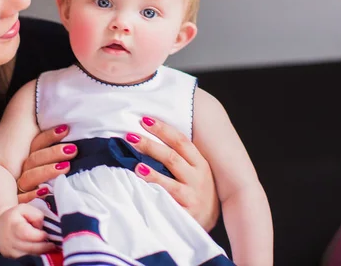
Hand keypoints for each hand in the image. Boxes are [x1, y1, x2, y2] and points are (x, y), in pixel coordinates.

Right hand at [0, 204, 54, 257]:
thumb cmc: (15, 216)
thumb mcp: (26, 208)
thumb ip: (37, 216)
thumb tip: (41, 229)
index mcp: (13, 225)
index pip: (27, 234)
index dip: (39, 236)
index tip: (46, 234)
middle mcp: (9, 239)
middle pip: (29, 248)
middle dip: (43, 247)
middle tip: (52, 244)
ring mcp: (8, 250)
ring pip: (28, 256)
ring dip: (40, 253)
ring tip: (48, 247)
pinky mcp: (10, 257)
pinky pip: (24, 259)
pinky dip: (34, 256)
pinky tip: (40, 251)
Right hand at [16, 124, 74, 202]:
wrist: (22, 218)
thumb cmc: (50, 189)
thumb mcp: (51, 168)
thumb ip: (58, 155)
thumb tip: (70, 134)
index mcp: (29, 160)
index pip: (36, 144)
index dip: (50, 135)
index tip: (66, 129)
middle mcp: (22, 173)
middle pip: (34, 159)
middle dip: (53, 152)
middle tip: (72, 150)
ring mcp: (19, 189)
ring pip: (29, 177)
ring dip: (47, 171)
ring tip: (66, 167)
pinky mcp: (18, 205)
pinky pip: (22, 200)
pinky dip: (33, 195)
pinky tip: (45, 191)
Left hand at [125, 116, 219, 230]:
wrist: (210, 220)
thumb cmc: (197, 190)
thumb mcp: (195, 171)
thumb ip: (179, 156)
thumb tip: (149, 134)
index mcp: (200, 163)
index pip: (181, 141)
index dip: (163, 129)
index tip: (145, 120)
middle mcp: (198, 178)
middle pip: (171, 157)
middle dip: (149, 145)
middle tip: (130, 136)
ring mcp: (192, 197)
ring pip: (169, 182)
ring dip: (152, 173)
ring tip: (136, 165)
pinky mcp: (186, 213)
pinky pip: (167, 203)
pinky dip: (154, 195)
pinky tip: (141, 189)